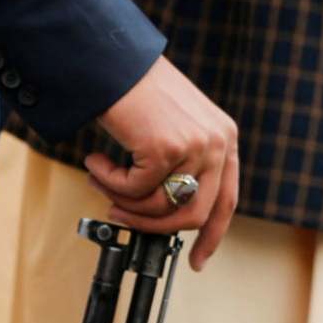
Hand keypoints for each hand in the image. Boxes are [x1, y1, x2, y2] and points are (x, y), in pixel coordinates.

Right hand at [86, 54, 239, 269]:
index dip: (212, 236)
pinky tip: (96, 160)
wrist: (113, 61)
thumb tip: (164, 215)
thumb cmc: (135, 92)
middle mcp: (216, 142)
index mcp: (223, 139)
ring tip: (101, 179)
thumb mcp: (172, 129)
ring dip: (122, 201)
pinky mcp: (166, 148)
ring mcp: (194, 145)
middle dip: (152, 226)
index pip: (226, 201)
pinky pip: (133, 191)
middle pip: (193, 215)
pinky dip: (108, 181)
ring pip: (158, 208)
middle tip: (119, 215)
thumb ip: (181, 167)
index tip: (197, 261)